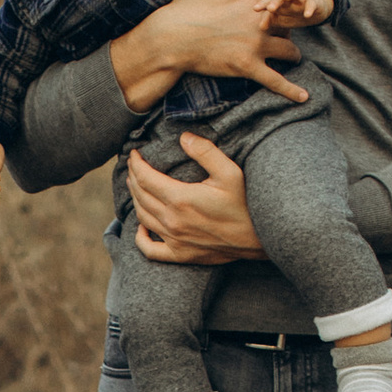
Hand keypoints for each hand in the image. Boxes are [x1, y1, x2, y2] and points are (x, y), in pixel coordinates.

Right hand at [110, 0, 306, 112]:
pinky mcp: (247, 66)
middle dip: (287, 30)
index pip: (279, 4)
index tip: (273, 13)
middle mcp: (260, 22)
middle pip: (288, 26)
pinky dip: (291, 90)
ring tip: (290, 57)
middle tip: (280, 34)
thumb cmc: (188, 4)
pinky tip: (303, 97)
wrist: (172, 37)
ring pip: (289, 50)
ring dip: (291, 53)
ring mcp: (255, 45)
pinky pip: (276, 80)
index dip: (278, 10)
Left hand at [128, 133, 262, 265]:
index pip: (145, 178)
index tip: (134, 153)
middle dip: (133, 177)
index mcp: (180, 199)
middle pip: (140, 195)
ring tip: (135, 186)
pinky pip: (150, 249)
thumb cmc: (245, 205)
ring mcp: (174, 240)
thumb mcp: (230, 172)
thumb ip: (205, 152)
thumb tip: (183, 137)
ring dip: (135, 199)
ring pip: (142, 217)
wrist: (258, 240)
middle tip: (133, 166)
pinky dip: (140, 237)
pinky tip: (142, 226)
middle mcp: (172, 221)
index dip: (136, 163)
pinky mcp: (180, 255)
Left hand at [261, 0, 333, 29]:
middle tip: (270, 8)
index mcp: (279, 2)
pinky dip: (309, 9)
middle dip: (275, 1)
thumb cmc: (295, 12)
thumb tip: (261, 27)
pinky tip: (307, 15)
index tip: (255, 9)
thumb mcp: (282, 18)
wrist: (316, 6)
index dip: (262, 4)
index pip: (269, 2)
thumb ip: (271, 20)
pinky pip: (311, 5)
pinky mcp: (313, 2)